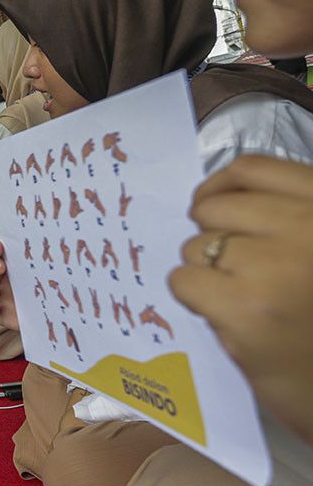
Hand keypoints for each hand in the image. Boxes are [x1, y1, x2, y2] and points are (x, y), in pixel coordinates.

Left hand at [169, 156, 312, 440]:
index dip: (218, 186)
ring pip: (196, 246)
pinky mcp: (248, 310)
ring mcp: (278, 268)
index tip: (210, 205)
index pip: (253, 168)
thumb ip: (283, 215)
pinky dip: (193, 299)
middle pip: (216, 207)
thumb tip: (211, 196)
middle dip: (211, 235)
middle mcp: (309, 228)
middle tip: (233, 270)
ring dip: (205, 272)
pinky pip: (184, 280)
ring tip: (242, 299)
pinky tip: (226, 316)